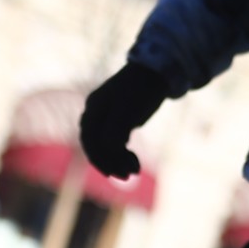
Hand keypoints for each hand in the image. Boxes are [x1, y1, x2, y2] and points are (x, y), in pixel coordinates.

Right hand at [78, 63, 167, 178]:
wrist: (159, 70)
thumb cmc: (142, 88)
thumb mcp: (128, 109)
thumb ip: (114, 129)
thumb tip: (104, 149)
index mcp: (93, 109)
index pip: (90, 141)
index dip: (100, 159)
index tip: (114, 173)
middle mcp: (95, 113)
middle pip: (96, 146)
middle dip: (111, 163)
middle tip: (129, 176)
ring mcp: (106, 117)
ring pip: (106, 146)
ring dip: (118, 160)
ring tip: (136, 171)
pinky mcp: (118, 120)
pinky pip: (115, 142)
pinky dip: (123, 153)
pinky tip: (134, 162)